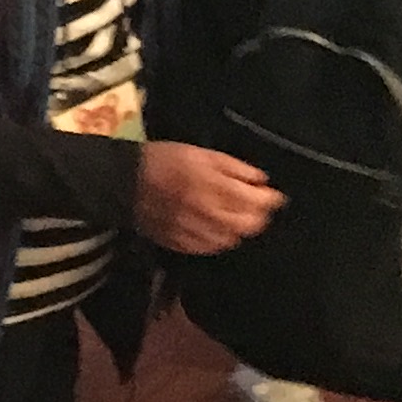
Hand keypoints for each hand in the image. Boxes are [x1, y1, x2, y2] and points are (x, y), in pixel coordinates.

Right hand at [132, 141, 283, 254]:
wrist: (125, 181)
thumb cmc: (166, 159)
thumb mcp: (202, 153)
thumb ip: (234, 167)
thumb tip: (261, 180)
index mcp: (212, 187)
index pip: (254, 202)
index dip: (271, 200)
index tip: (276, 196)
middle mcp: (206, 213)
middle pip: (247, 225)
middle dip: (259, 217)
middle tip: (260, 207)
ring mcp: (193, 232)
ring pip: (231, 240)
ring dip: (241, 229)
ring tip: (238, 216)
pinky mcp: (181, 244)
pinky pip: (211, 248)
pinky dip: (221, 239)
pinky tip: (219, 228)